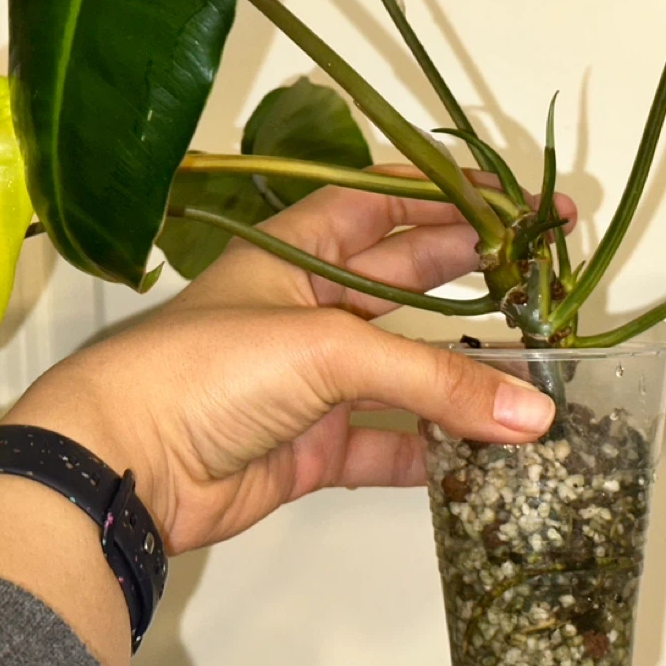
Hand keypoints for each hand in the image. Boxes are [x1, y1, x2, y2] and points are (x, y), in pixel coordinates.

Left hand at [7, 171, 575, 554]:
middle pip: (405, 283)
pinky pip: (388, 446)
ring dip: (462, 376)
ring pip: (405, 371)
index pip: (384, 207)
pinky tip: (485, 453)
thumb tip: (531, 412)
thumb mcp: (326, 349)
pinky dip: (434, 451)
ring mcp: (310, 384)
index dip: (447, 199)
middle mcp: (306, 309)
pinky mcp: (311, 450)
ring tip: (535, 373)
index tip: (516, 203)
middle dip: (472, 276)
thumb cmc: (204, 370)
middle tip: (542, 275)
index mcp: (294, 254)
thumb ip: (432, 379)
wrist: (123, 467)